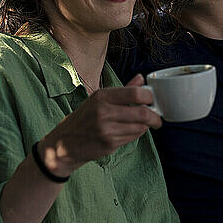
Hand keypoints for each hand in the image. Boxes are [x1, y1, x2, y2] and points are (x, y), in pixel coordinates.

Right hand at [40, 74, 161, 175]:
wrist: (64, 143)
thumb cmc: (85, 118)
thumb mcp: (99, 99)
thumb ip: (123, 90)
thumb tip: (142, 78)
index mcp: (102, 96)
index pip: (135, 93)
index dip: (150, 97)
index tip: (153, 100)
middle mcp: (104, 111)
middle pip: (142, 113)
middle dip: (155, 117)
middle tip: (157, 119)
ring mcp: (106, 129)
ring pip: (140, 127)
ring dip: (145, 127)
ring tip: (141, 125)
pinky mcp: (109, 143)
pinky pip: (133, 137)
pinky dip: (136, 134)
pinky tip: (129, 132)